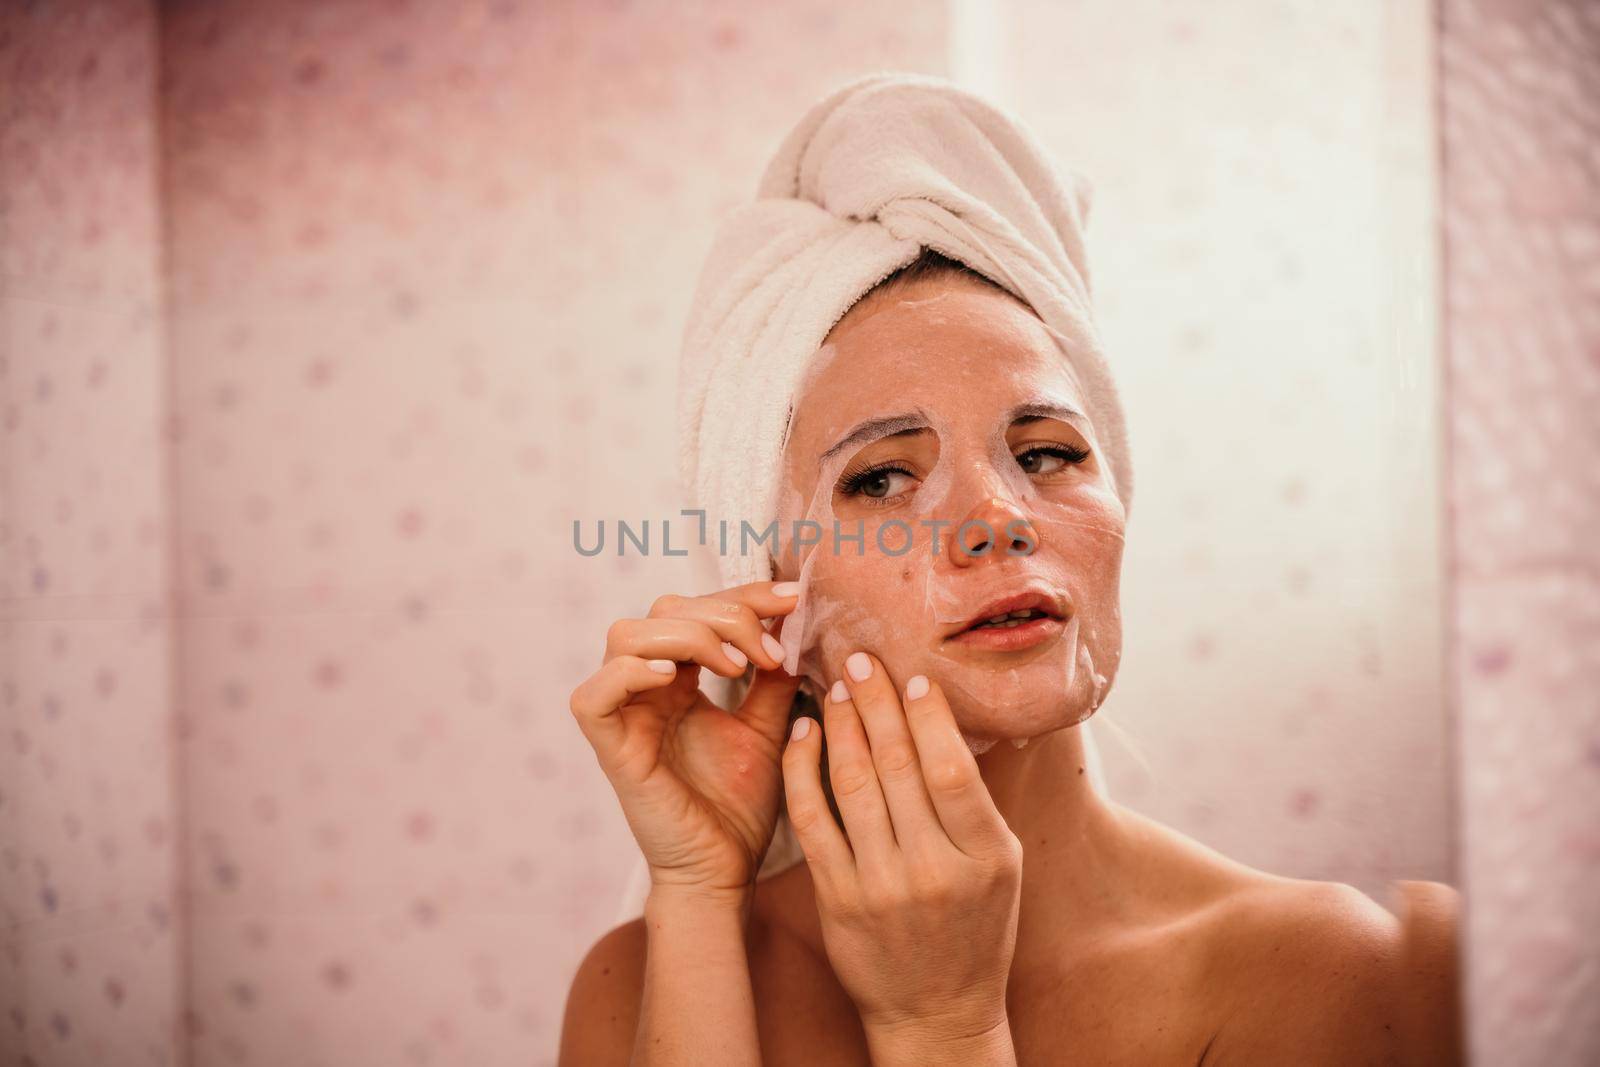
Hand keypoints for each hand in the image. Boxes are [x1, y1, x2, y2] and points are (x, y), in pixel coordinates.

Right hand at [569, 581, 802, 899]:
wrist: (724, 871)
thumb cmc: (738, 807)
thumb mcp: (767, 728)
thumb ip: (774, 677)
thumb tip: (796, 624)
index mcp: (678, 678)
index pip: (700, 608)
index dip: (746, 596)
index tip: (795, 600)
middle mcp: (645, 687)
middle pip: (665, 609)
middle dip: (726, 615)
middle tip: (770, 653)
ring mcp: (623, 714)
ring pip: (625, 635)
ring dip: (688, 636)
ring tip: (737, 667)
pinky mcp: (609, 748)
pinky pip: (594, 694)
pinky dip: (630, 673)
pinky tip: (676, 679)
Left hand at [780, 650, 1021, 1044]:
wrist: (935, 1011)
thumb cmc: (975, 928)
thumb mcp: (999, 866)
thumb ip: (974, 801)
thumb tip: (946, 718)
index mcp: (985, 857)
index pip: (950, 769)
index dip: (928, 716)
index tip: (912, 676)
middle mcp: (933, 870)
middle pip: (898, 766)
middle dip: (877, 703)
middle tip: (861, 659)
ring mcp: (880, 887)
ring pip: (852, 785)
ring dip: (841, 726)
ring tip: (837, 687)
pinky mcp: (837, 899)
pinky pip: (812, 821)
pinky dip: (803, 771)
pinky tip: (804, 734)